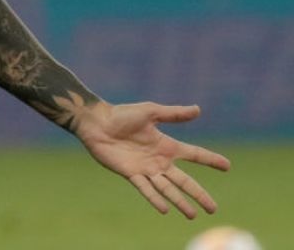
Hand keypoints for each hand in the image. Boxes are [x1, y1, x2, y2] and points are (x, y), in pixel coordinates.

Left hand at [75, 100, 229, 218]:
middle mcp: (159, 160)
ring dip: (180, 202)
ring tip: (193, 215)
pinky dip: (155, 199)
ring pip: (167, 189)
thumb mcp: (150, 112)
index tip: (227, 166)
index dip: (210, 159)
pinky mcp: (131, 174)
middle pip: (184, 180)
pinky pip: (145, 189)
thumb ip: (173, 114)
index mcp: (166, 145)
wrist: (97, 123)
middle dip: (199, 194)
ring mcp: (146, 169)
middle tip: (213, 209)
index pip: (194, 154)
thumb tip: (198, 109)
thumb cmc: (122, 114)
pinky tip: (165, 210)